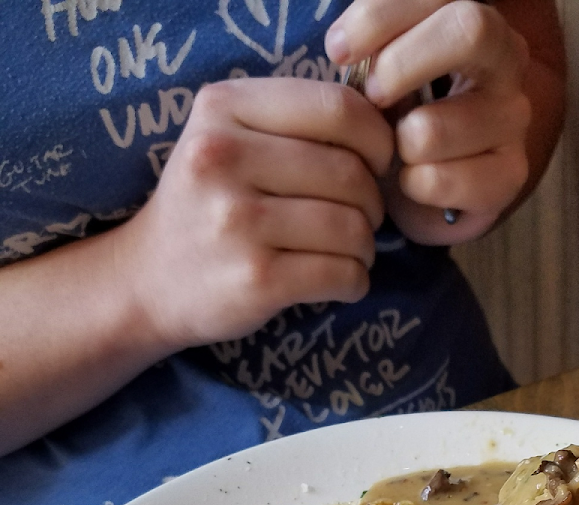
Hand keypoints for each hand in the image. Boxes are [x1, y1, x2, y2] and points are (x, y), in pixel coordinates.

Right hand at [117, 77, 394, 351]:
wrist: (148, 280)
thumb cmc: (207, 205)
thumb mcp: (229, 139)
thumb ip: (294, 123)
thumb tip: (389, 134)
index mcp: (223, 107)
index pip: (337, 108)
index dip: (377, 138)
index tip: (378, 163)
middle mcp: (223, 158)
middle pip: (350, 172)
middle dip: (373, 202)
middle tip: (361, 219)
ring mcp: (237, 222)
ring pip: (352, 227)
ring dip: (366, 246)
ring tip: (350, 251)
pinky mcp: (256, 279)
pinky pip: (342, 274)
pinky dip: (356, 281)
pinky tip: (342, 281)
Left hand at [325, 0, 530, 244]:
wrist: (427, 181)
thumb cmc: (402, 110)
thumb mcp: (384, 64)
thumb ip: (375, 42)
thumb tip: (344, 46)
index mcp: (473, 17)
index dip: (380, 17)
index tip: (338, 51)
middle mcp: (506, 58)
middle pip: (470, 29)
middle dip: (401, 64)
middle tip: (372, 95)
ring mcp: (513, 116)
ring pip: (436, 126)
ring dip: (398, 143)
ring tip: (396, 149)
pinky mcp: (511, 172)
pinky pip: (440, 179)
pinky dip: (412, 185)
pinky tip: (414, 180)